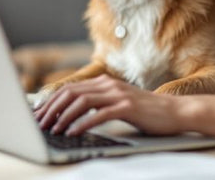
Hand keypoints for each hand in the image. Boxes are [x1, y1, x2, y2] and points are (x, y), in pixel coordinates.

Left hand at [33, 75, 184, 135]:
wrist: (174, 112)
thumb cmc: (146, 112)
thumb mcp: (118, 103)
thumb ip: (98, 103)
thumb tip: (72, 113)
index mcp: (104, 82)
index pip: (70, 88)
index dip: (51, 100)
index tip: (39, 114)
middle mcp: (109, 85)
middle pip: (71, 93)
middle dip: (52, 109)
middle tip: (41, 123)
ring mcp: (118, 94)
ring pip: (82, 102)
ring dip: (64, 116)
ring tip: (54, 129)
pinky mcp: (127, 107)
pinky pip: (99, 114)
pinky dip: (82, 124)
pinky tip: (73, 132)